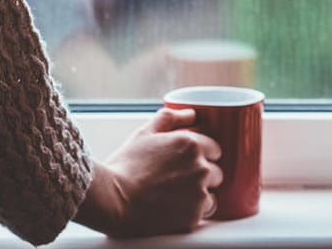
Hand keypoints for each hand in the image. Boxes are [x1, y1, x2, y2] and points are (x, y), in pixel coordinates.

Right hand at [77, 106, 223, 236]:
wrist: (114, 200)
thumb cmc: (126, 166)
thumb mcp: (144, 133)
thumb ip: (170, 118)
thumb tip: (190, 114)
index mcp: (192, 144)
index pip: (215, 149)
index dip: (203, 154)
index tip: (187, 161)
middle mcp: (201, 168)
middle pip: (217, 172)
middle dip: (203, 175)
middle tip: (179, 179)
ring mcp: (199, 194)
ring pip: (212, 194)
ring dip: (200, 195)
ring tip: (175, 195)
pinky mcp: (194, 217)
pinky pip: (203, 213)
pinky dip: (193, 212)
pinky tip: (173, 208)